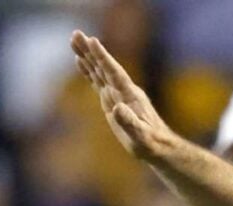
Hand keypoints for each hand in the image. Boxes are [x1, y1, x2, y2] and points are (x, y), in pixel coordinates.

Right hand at [70, 30, 176, 161]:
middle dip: (90, 51)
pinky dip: (89, 70)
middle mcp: (123, 90)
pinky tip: (80, 60)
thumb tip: (116, 109)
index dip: (103, 57)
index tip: (92, 41)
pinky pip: (98, 81)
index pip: (114, 72)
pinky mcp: (112, 100)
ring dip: (87, 56)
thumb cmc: (150, 143)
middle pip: (104, 66)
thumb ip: (129, 122)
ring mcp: (117, 94)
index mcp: (130, 95)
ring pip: (99, 70)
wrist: (158, 146)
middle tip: (76, 33)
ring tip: (74, 39)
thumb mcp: (140, 136)